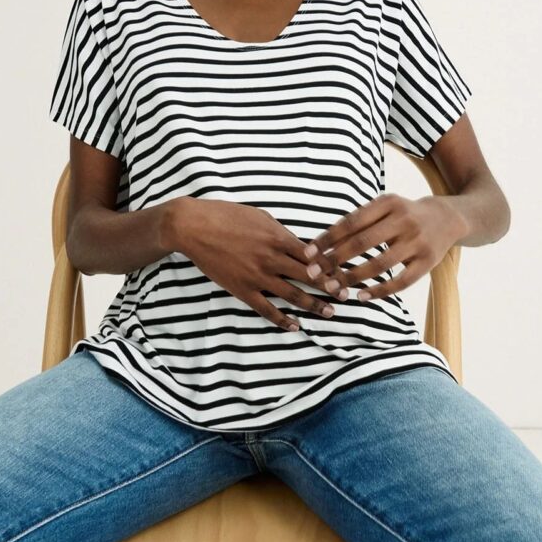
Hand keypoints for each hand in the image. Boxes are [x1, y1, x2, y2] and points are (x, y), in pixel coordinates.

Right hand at [173, 199, 353, 331]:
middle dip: (331, 288)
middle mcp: (272, 259)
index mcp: (279, 238)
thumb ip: (282, 233)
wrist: (193, 226)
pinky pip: (266, 309)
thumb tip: (301, 245)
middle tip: (347, 297)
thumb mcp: (261, 216)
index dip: (333, 267)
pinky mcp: (242, 289)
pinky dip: (282, 319)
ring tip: (330, 314)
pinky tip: (295, 326)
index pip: (315, 256)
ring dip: (314, 306)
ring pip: (293, 295)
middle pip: (309, 277)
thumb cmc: (227, 215)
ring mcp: (257, 276)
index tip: (347, 274)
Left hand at [304, 193, 464, 302]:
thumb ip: (360, 220)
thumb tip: (322, 243)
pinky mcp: (427, 262)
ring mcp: (417, 242)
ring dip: (352, 277)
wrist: (448, 217)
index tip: (308, 252)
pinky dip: (380, 290)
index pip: (351, 222)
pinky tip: (361, 296)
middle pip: (362, 243)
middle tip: (313, 273)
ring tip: (333, 286)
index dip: (327, 238)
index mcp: (388, 203)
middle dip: (334, 259)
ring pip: (380, 264)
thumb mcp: (385, 206)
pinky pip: (401, 281)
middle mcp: (403, 221)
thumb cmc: (404, 214)